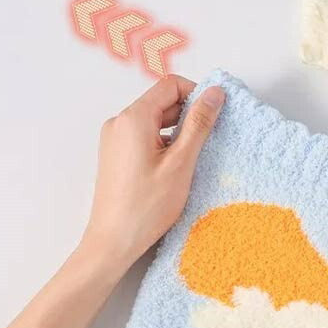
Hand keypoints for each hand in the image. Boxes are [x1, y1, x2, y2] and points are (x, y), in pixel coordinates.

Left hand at [81, 75, 224, 272]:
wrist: (113, 242)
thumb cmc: (146, 206)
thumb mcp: (181, 162)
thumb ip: (199, 123)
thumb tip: (215, 93)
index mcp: (133, 119)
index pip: (170, 85)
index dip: (196, 94)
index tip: (214, 115)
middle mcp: (119, 122)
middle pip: (162, 101)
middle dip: (188, 114)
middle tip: (208, 140)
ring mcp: (115, 138)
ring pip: (155, 119)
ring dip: (178, 130)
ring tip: (192, 158)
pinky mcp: (116, 154)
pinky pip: (145, 135)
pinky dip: (164, 142)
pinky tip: (175, 166)